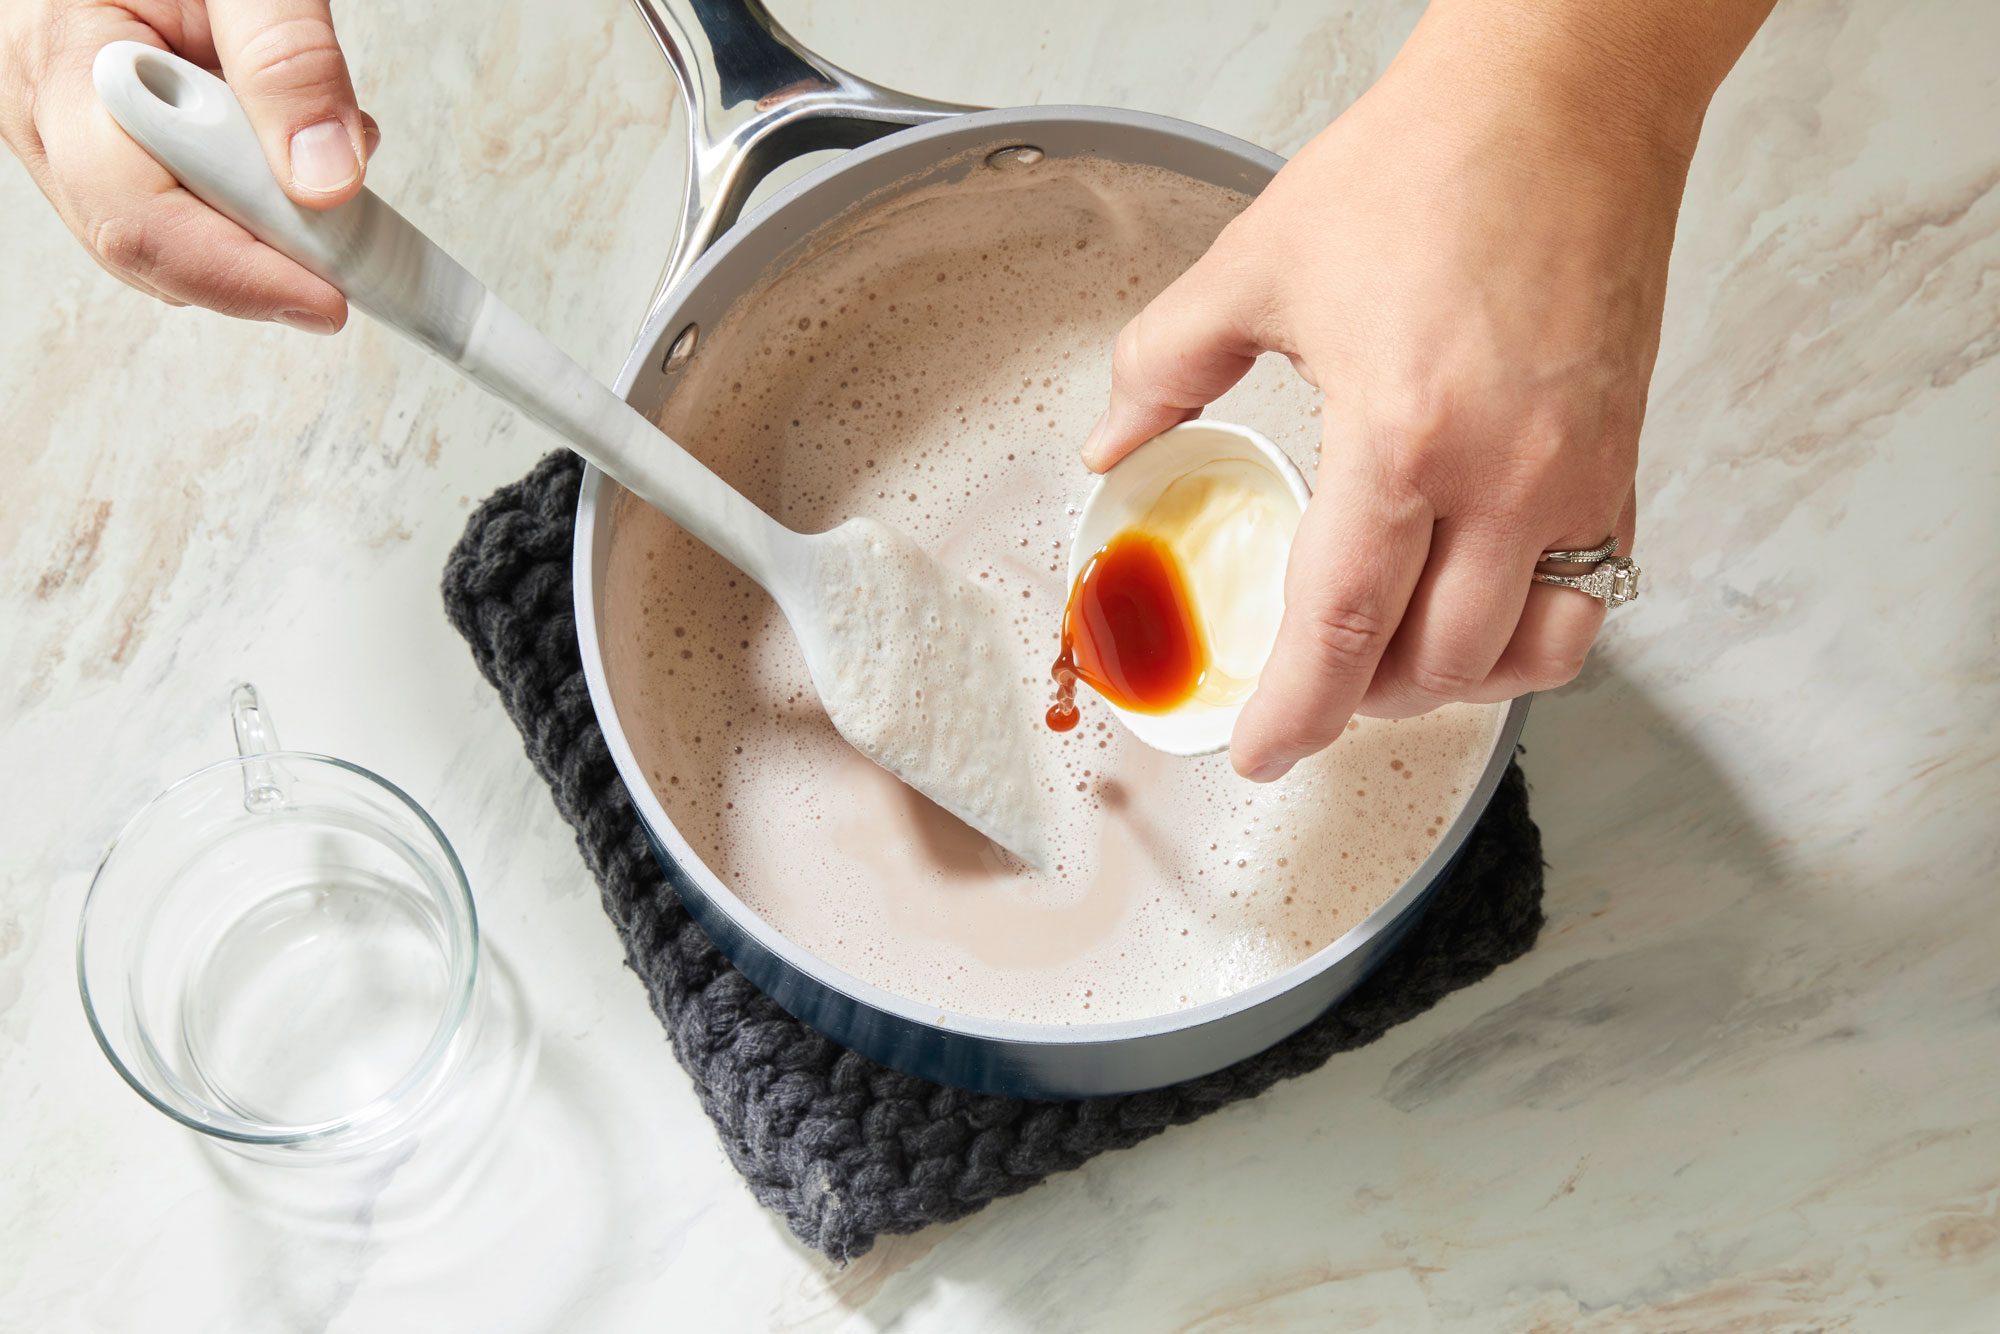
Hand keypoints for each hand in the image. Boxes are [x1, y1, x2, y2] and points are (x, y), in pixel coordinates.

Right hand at [0, 0, 375, 330]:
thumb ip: (288, 59)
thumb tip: (329, 179)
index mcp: (65, 62)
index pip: (139, 221)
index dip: (242, 277)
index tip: (331, 298)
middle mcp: (45, 109)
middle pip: (154, 248)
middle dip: (263, 257)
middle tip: (354, 236)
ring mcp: (63, 129)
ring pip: (168, 236)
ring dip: (259, 223)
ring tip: (311, 154)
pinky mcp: (99, 138)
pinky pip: (174, 201)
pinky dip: (246, 197)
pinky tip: (281, 149)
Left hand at [1086, 0, 1767, 781]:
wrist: (1564, 99)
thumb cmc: (1425, 166)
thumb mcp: (1257, 262)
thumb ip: (1166, 365)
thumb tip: (1112, 440)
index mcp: (1403, 437)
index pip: (1341, 629)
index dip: (1294, 714)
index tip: (1261, 756)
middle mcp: (1507, 477)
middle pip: (1437, 667)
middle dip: (1363, 703)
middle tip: (1312, 690)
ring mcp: (1578, 475)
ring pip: (1529, 654)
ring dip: (1455, 684)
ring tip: (1394, 661)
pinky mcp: (1624, 458)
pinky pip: (1591, 595)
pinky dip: (1531, 634)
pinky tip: (1478, 608)